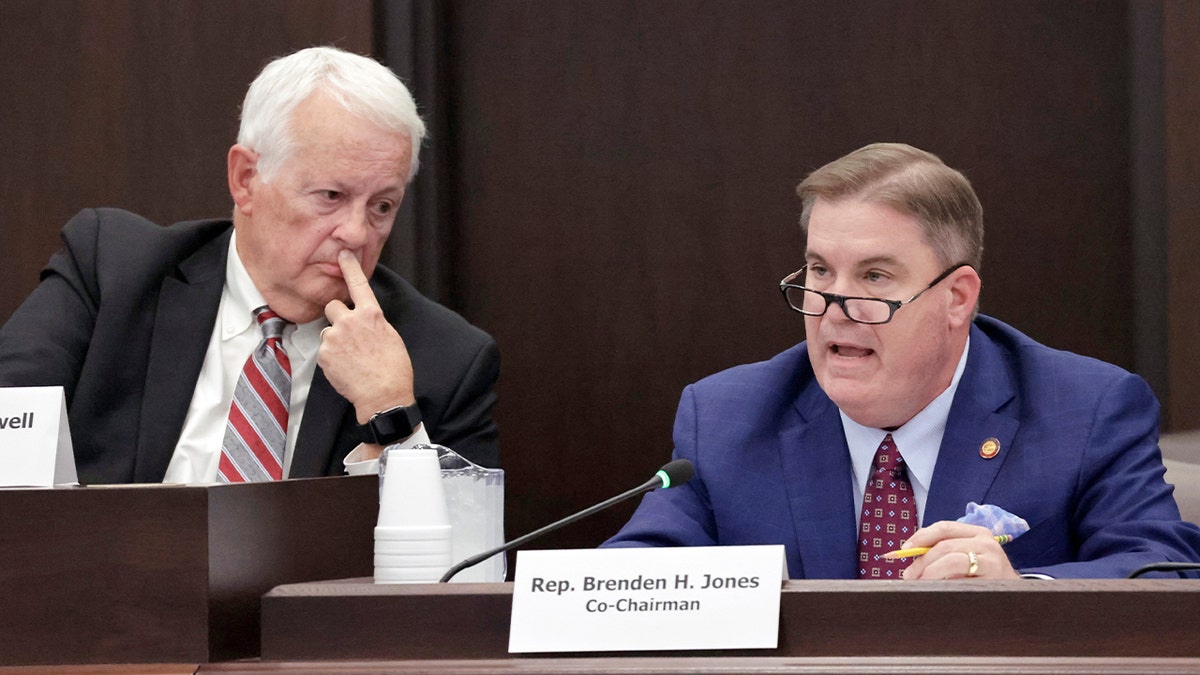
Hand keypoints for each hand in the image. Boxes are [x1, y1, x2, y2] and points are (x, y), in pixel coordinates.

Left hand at [319, 250, 415, 423]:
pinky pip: (324, 350)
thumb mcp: (390, 337)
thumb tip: (365, 321)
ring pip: (328, 331)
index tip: (342, 255)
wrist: (383, 396)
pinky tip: (345, 368)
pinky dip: (332, 358)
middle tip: (346, 333)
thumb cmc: (393, 369)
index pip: (358, 284)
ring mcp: (335, 336)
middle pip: (332, 306)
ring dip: (335, 341)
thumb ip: (374, 323)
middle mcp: (351, 321)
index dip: (350, 267)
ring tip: (350, 358)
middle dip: (336, 316)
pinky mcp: (324, 353)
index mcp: (372, 314)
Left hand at [900, 521, 1019, 579]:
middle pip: (944, 546)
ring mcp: (992, 559)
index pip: (944, 528)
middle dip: (922, 561)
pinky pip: (962, 579)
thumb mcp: (966, 556)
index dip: (921, 537)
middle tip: (908, 575)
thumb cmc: (984, 575)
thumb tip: (910, 554)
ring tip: (920, 583)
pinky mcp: (994, 578)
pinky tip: (940, 589)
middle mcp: (986, 542)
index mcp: (977, 532)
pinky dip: (946, 583)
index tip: (904, 549)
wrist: (1015, 595)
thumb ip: (943, 551)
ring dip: (930, 572)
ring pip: (951, 560)